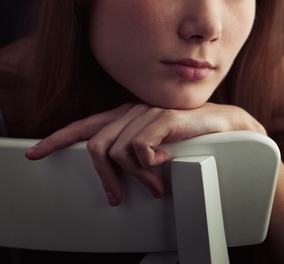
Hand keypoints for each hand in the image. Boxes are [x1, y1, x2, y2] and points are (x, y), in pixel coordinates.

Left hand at [25, 102, 265, 205]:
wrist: (224, 126)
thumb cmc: (189, 138)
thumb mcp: (153, 150)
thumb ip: (131, 155)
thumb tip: (113, 178)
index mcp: (124, 117)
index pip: (83, 127)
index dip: (56, 140)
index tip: (34, 153)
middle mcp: (131, 112)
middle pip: (96, 146)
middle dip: (104, 177)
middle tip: (117, 196)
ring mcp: (147, 113)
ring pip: (118, 152)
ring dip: (135, 177)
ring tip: (155, 184)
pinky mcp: (164, 119)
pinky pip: (140, 149)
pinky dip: (149, 165)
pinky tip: (163, 163)